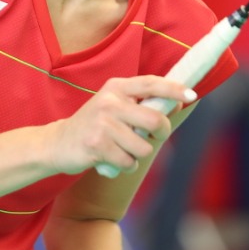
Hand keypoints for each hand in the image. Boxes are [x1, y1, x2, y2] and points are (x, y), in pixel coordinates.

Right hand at [48, 76, 194, 175]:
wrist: (57, 143)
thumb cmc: (94, 125)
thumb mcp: (113, 106)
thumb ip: (139, 103)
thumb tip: (175, 104)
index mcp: (116, 87)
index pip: (151, 84)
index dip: (174, 89)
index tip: (191, 95)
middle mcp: (109, 101)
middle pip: (155, 119)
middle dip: (162, 133)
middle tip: (155, 136)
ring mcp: (102, 123)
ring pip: (143, 146)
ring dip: (138, 154)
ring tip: (123, 150)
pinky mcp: (97, 146)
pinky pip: (128, 162)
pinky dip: (125, 165)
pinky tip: (112, 160)